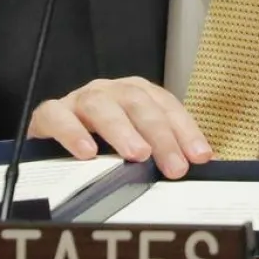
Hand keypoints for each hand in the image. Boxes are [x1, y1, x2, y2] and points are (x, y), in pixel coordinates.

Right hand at [28, 77, 213, 176]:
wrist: (51, 145)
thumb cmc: (102, 147)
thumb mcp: (138, 148)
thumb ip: (167, 153)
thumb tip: (209, 166)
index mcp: (135, 95)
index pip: (165, 105)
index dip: (185, 129)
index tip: (200, 157)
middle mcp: (110, 92)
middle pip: (138, 103)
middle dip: (160, 135)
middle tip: (174, 167)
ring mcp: (79, 100)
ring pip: (101, 104)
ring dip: (121, 129)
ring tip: (137, 155)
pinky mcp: (49, 115)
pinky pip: (57, 116)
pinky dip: (72, 132)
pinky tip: (86, 153)